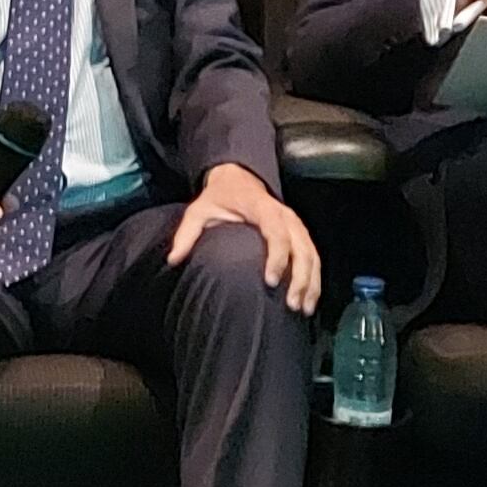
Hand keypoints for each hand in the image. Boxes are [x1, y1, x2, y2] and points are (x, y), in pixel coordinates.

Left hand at [169, 162, 323, 310]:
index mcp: (262, 207)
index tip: (271, 281)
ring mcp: (295, 224)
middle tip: (291, 304)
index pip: (276, 232)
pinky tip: (309, 299)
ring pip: (311, 255)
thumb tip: (173, 259)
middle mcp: (284, 215)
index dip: (277, 257)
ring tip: (303, 308)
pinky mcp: (299, 233)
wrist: (238, 177)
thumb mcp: (198, 210)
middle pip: (301, 248)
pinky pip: (312, 256)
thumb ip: (186, 234)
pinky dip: (314, 279)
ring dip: (310, 283)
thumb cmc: (219, 196)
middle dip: (299, 278)